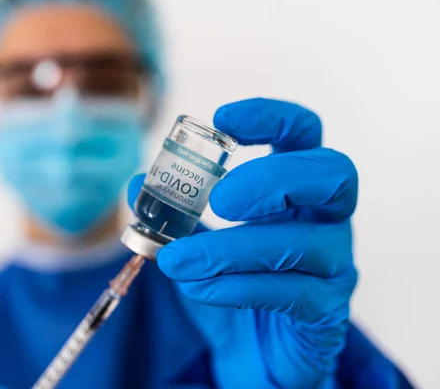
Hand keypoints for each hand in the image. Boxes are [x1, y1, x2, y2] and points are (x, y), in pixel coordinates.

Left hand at [129, 98, 357, 387]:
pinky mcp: (326, 310)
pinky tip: (199, 288)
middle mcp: (325, 219)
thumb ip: (173, 212)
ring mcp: (333, 264)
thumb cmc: (232, 282)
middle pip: (333, 174)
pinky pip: (292, 292)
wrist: (253, 352)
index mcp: (295, 190)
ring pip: (302, 242)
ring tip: (178, 260)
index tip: (223, 119)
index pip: (304, 134)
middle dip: (273, 179)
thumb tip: (136, 183)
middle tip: (219, 200)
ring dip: (231, 248)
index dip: (272, 117)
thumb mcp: (196, 241)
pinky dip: (237, 286)